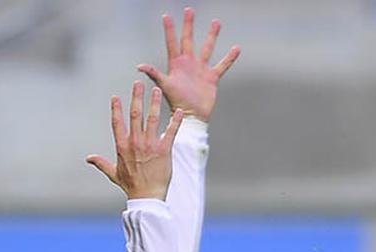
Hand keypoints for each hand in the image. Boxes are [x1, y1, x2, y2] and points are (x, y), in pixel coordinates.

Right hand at [86, 81, 184, 199]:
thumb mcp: (113, 173)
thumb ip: (101, 163)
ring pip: (152, 119)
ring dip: (155, 103)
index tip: (116, 97)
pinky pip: (171, 132)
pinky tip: (179, 111)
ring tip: (157, 90)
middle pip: (135, 115)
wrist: (147, 197)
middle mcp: (135, 142)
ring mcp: (150, 145)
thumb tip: (88, 158)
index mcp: (122, 146)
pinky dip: (175, 121)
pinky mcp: (164, 150)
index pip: (117, 123)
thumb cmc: (131, 185)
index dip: (116, 109)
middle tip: (138, 84)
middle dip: (137, 97)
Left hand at [137, 7, 239, 122]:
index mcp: (176, 64)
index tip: (166, 16)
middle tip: (189, 10)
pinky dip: (229, 58)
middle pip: (189, 39)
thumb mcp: (165, 86)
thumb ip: (154, 74)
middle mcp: (189, 63)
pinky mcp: (212, 77)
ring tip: (216, 22)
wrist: (192, 116)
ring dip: (212, 35)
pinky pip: (222, 65)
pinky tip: (236, 48)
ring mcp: (201, 69)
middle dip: (189, 25)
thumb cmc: (177, 102)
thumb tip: (139, 66)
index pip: (172, 42)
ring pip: (207, 48)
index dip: (169, 30)